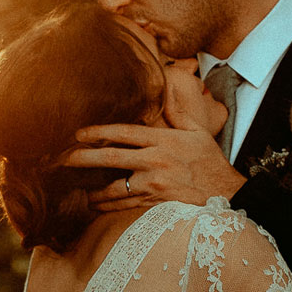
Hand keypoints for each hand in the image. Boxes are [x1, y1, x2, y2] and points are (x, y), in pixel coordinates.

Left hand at [63, 98, 245, 211]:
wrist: (227, 193)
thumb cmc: (210, 162)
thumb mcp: (197, 131)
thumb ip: (176, 111)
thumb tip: (165, 87)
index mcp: (163, 140)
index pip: (124, 132)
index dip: (99, 132)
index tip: (79, 133)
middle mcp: (155, 161)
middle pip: (111, 158)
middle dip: (84, 158)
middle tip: (63, 160)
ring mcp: (154, 184)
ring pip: (114, 186)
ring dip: (92, 188)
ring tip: (75, 188)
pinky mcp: (155, 203)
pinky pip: (125, 204)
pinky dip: (108, 205)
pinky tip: (95, 204)